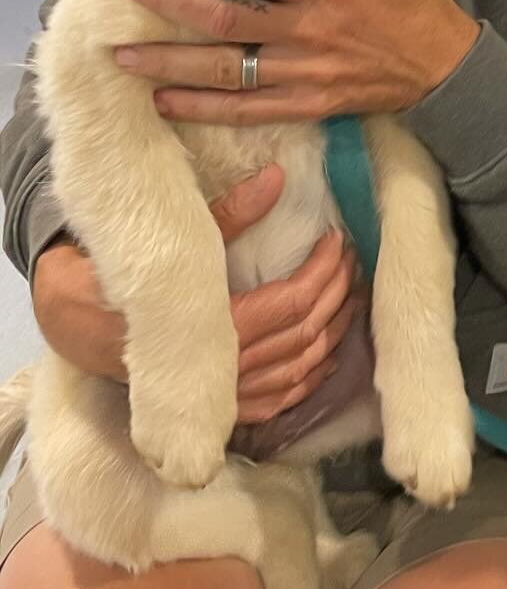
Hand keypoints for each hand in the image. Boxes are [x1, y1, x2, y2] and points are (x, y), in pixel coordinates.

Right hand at [32, 165, 361, 423]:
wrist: (74, 325)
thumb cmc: (122, 277)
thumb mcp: (171, 240)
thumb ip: (229, 215)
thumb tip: (278, 177)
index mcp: (210, 329)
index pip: (291, 304)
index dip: (323, 271)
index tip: (336, 240)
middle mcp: (221, 372)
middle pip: (303, 335)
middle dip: (336, 293)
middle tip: (351, 258)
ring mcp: (222, 398)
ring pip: (299, 370)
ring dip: (333, 331)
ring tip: (351, 293)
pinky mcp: (218, 411)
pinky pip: (277, 401)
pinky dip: (309, 377)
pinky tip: (327, 351)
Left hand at [112, 0, 479, 124]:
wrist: (443, 66)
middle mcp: (305, 33)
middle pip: (225, 19)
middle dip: (171, 2)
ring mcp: (301, 73)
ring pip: (224, 69)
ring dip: (169, 63)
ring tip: (122, 54)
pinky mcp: (304, 104)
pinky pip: (244, 110)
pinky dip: (201, 108)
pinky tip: (163, 101)